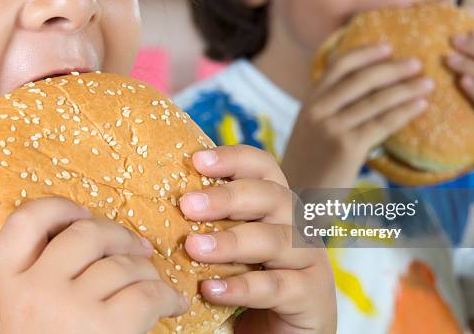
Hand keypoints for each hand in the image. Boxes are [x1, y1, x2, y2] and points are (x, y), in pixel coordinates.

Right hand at [0, 197, 187, 333]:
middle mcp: (34, 288)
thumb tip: (91, 238)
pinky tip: (174, 305)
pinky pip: (148, 293)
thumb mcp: (20, 316)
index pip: (25, 220)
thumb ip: (38, 278)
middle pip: (87, 232)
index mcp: (5, 284)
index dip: (60, 208)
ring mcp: (69, 307)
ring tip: (155, 286)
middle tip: (138, 249)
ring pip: (123, 264)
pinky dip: (169, 297)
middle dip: (120, 235)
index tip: (83, 215)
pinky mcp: (107, 328)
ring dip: (148, 272)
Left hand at [180, 145, 336, 333]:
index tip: (197, 160)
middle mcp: (297, 226)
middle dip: (227, 197)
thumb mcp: (228, 250)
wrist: (280, 333)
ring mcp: (309, 261)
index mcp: (276, 207)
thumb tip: (161, 203)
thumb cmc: (248, 284)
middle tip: (187, 205)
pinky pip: (277, 286)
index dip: (234, 158)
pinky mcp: (312, 296)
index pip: (263, 168)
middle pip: (271, 196)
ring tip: (193, 248)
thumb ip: (210, 226)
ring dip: (231, 241)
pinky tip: (211, 290)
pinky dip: (243, 286)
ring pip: (275, 240)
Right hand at [282, 44, 431, 187]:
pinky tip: (420, 106)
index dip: (365, 53)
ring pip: (377, 100)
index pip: (339, 66)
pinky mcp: (347, 148)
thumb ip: (328, 111)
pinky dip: (405, 112)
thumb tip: (362, 96)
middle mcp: (318, 111)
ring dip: (406, 89)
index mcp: (309, 103)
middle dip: (393, 68)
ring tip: (428, 83)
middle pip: (362, 79)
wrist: (296, 200)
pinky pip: (383, 123)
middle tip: (418, 63)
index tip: (388, 47)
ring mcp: (332, 128)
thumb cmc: (309, 168)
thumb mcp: (309, 132)